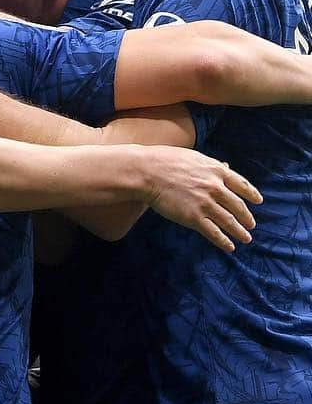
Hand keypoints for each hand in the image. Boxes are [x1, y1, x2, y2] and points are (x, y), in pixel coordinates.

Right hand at [144, 148, 261, 251]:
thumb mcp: (192, 157)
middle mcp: (215, 188)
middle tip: (251, 225)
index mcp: (216, 171)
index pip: (242, 185)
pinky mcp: (193, 218)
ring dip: (239, 232)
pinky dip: (224, 241)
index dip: (252, 194)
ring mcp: (205, 203)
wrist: (145, 172)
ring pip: (229, 222)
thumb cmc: (164, 161)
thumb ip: (211, 164)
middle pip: (238, 206)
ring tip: (245, 238)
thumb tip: (226, 167)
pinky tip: (229, 246)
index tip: (258, 201)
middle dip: (247, 217)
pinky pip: (214, 233)